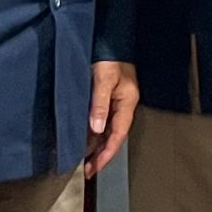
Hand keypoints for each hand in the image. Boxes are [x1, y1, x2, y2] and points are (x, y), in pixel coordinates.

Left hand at [85, 61, 139, 176]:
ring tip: (84, 161)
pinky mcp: (107, 99)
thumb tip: (97, 128)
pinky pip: (101, 121)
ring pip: (107, 130)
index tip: (95, 167)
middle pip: (113, 136)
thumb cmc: (109, 57)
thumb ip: (100, 104)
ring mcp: (115, 103)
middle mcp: (123, 106)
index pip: (118, 135)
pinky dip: (93, 133)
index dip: (107, 153)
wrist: (110, 40)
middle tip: (88, 171)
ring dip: (96, 146)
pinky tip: (84, 140)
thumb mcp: (104, 79)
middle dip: (102, 155)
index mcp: (127, 103)